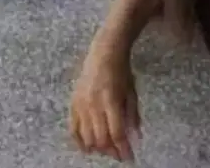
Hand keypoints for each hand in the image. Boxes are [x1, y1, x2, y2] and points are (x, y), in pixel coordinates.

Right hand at [69, 47, 141, 161]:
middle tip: (119, 156)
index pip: (117, 132)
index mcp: (111, 101)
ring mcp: (81, 105)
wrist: (103, 53)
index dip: (123, 148)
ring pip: (87, 136)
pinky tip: (87, 149)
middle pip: (101, 138)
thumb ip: (132, 115)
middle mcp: (94, 105)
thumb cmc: (121, 71)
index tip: (129, 158)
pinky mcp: (73, 104)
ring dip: (98, 148)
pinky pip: (73, 129)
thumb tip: (136, 138)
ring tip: (107, 151)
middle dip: (111, 151)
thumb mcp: (131, 92)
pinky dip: (80, 142)